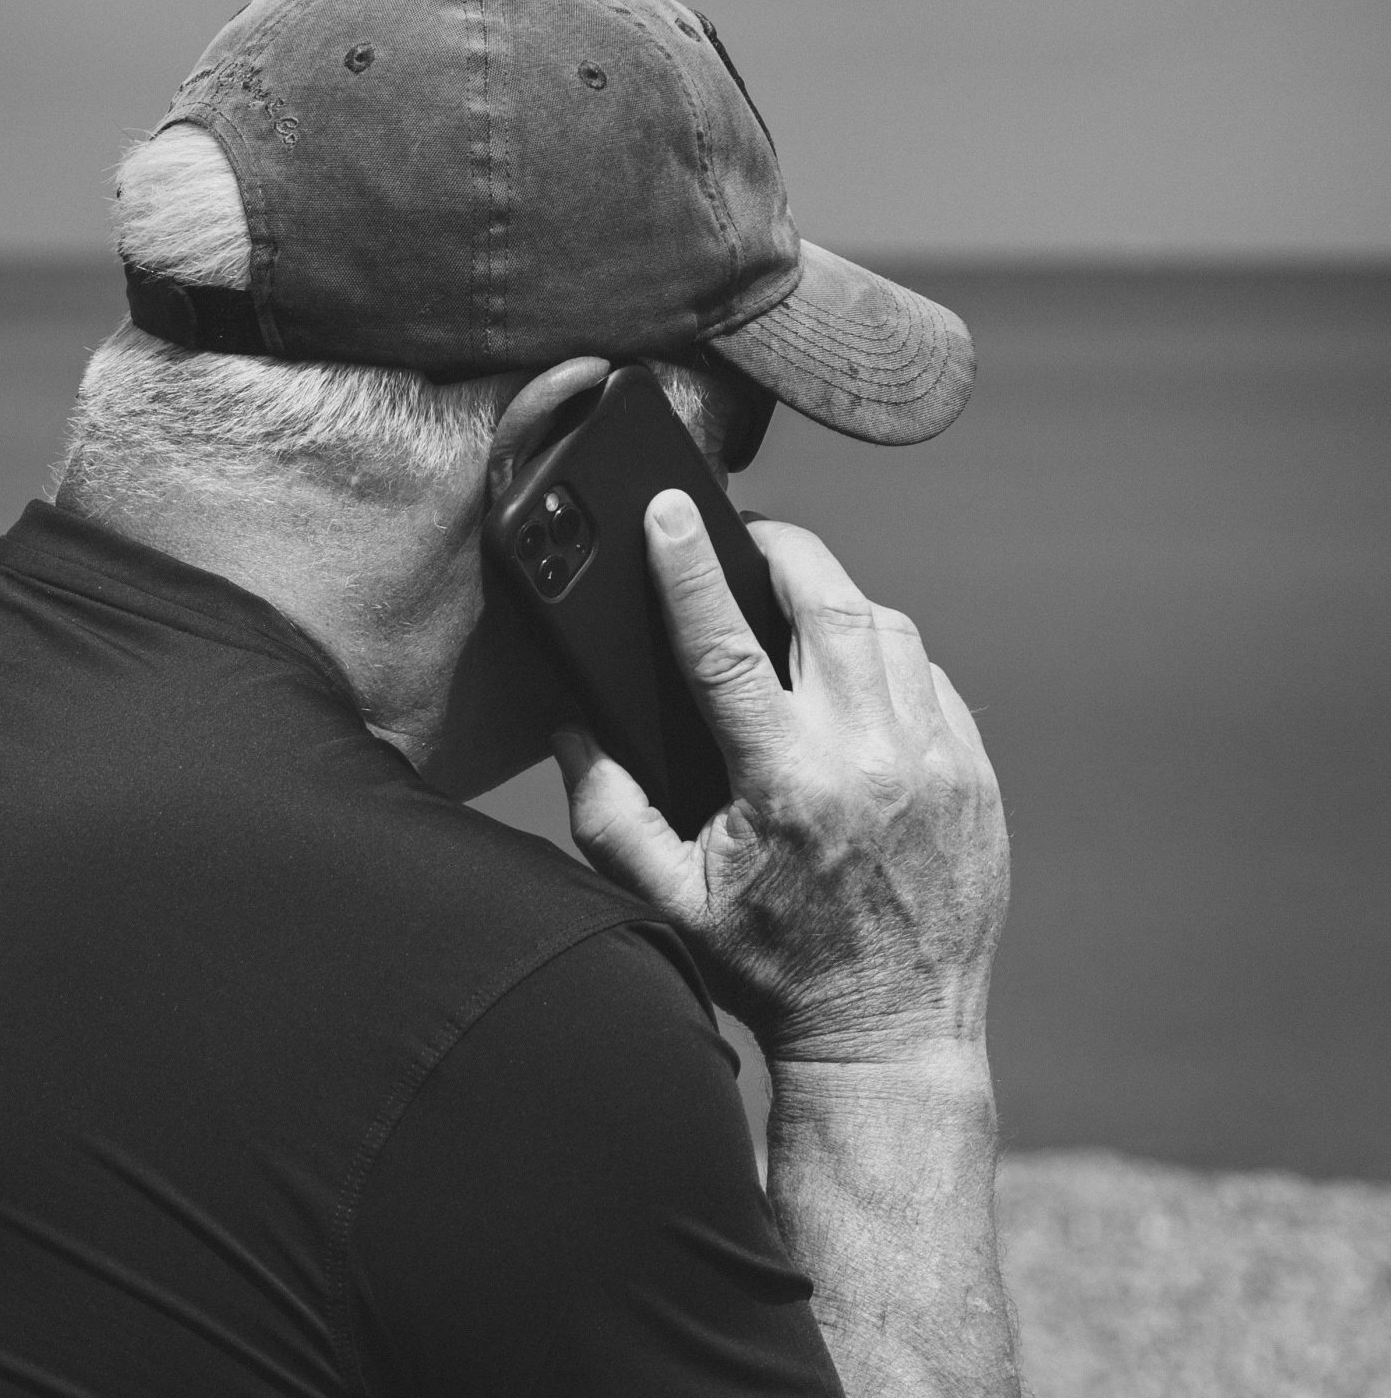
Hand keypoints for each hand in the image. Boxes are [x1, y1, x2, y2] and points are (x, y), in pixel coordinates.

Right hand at [553, 491, 1008, 1062]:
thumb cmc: (775, 973)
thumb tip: (572, 726)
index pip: (726, 643)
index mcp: (787, 783)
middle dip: (781, 549)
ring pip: (887, 627)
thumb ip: (608, 812)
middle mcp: (870, 758)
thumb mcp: (670, 902)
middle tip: (744, 537)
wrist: (892, 1040)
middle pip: (827, 601)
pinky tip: (852, 675)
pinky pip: (930, 676)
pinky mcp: (976, 773)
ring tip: (794, 606)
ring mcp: (936, 761)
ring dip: (836, 600)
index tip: (668, 509)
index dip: (689, 566)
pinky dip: (888, 657)